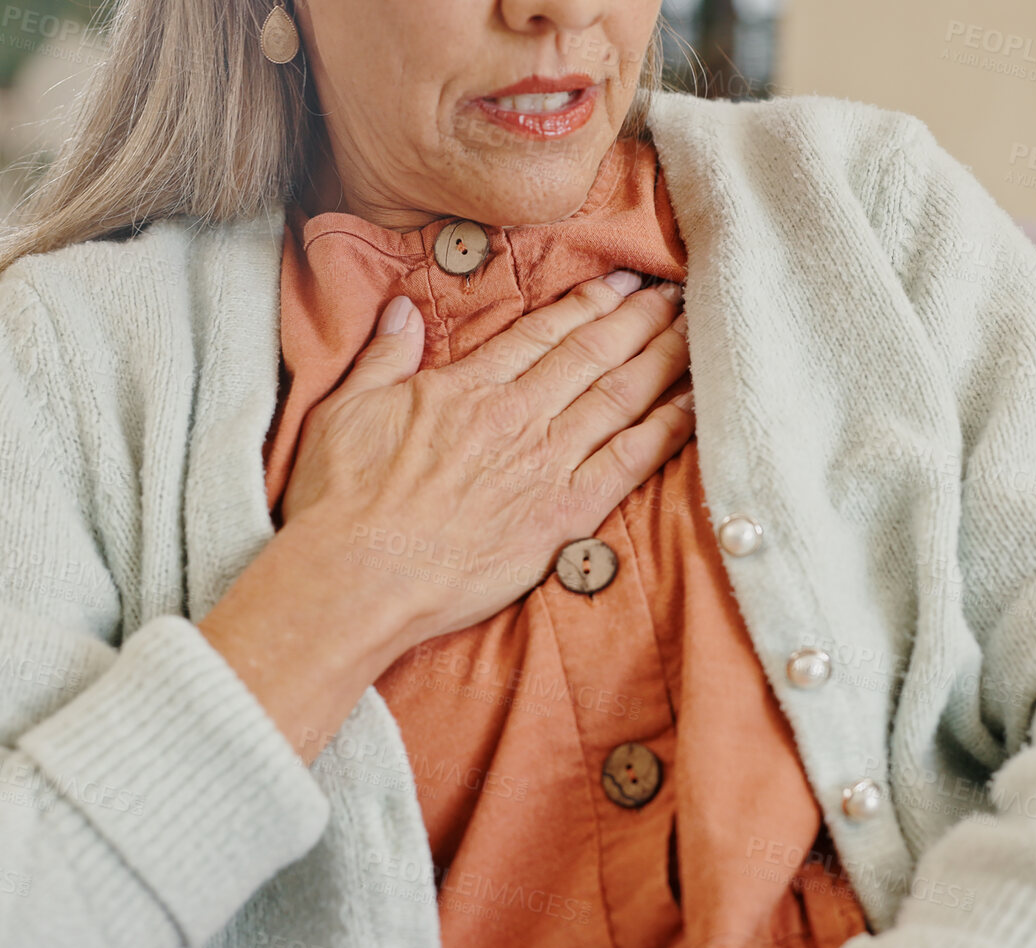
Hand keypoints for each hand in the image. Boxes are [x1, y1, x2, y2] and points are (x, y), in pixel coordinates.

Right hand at [279, 268, 693, 645]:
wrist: (357, 576)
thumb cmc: (341, 502)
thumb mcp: (346, 410)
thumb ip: (383, 357)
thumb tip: (401, 310)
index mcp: (467, 388)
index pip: (543, 334)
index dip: (588, 304)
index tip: (620, 284)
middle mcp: (517, 417)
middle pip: (592, 355)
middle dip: (638, 320)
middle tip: (674, 295)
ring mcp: (545, 466)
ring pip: (620, 397)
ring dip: (662, 360)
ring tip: (693, 331)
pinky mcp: (563, 517)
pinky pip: (631, 462)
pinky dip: (667, 430)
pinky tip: (694, 406)